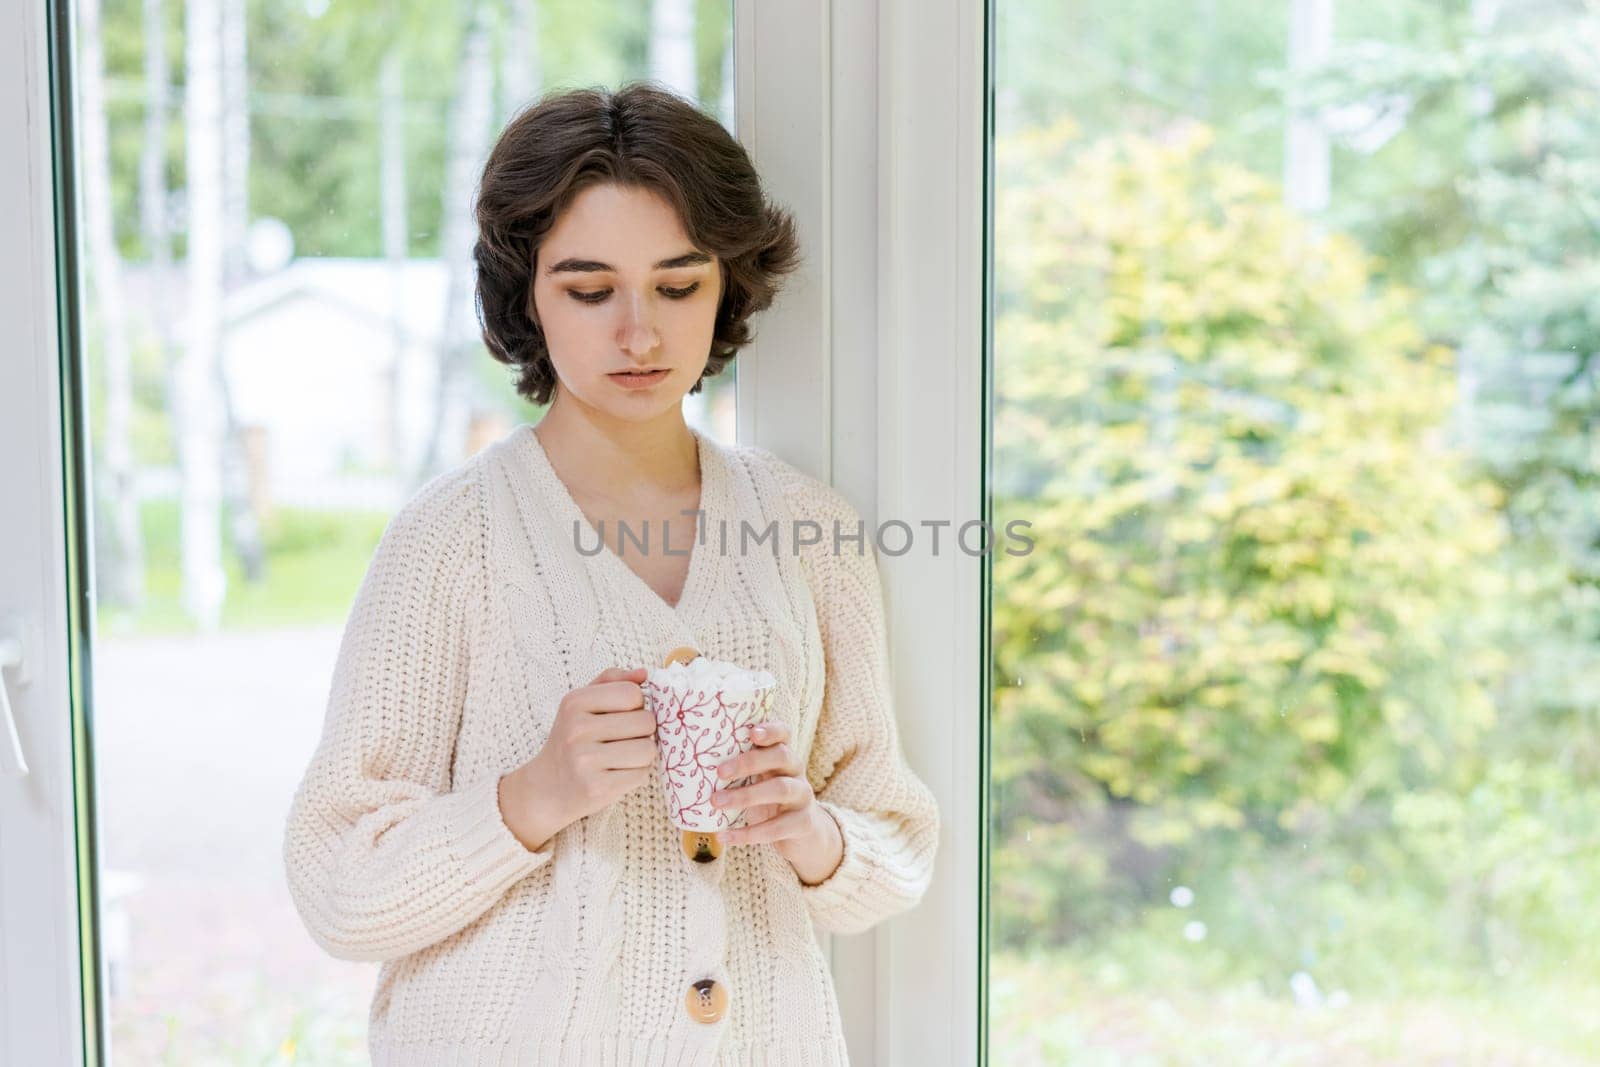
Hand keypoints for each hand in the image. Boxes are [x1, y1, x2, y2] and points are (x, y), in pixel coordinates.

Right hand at [500, 666, 656, 849]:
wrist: (545, 788)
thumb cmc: (571, 741)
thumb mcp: (581, 704)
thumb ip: (612, 681)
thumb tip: (643, 673)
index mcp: (575, 702)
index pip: (632, 693)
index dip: (637, 705)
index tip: (623, 715)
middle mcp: (577, 729)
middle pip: (646, 722)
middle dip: (643, 731)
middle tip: (624, 739)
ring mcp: (585, 760)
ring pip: (648, 750)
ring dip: (642, 755)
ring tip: (622, 757)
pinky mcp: (597, 788)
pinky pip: (641, 774)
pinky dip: (635, 775)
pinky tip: (616, 774)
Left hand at [710, 721, 842, 884]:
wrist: (803, 834)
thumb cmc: (768, 800)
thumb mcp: (758, 780)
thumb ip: (737, 770)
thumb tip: (687, 766)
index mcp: (783, 755)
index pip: (783, 733)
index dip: (770, 730)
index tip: (751, 732)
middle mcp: (796, 770)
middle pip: (781, 756)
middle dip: (749, 762)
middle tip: (719, 772)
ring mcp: (803, 796)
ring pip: (780, 789)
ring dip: (745, 795)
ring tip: (715, 802)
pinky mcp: (803, 823)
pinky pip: (777, 827)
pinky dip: (748, 833)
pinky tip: (725, 836)